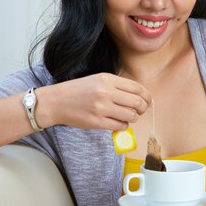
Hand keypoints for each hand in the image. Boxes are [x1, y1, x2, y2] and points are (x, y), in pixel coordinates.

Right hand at [36, 73, 151, 130]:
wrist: (57, 102)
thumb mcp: (98, 80)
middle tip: (140, 111)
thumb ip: (117, 86)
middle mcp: (106, 92)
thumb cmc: (78, 91)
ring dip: (133, 118)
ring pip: (131, 116)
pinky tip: (117, 122)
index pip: (137, 88)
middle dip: (143, 108)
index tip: (148, 101)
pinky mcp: (97, 122)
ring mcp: (101, 108)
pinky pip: (120, 126)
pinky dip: (123, 126)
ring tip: (126, 117)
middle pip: (137, 102)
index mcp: (108, 79)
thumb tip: (139, 96)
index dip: (147, 96)